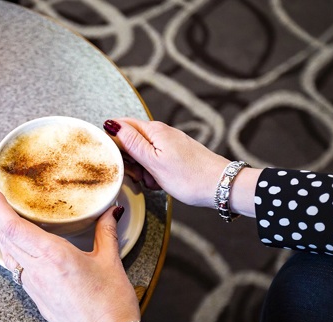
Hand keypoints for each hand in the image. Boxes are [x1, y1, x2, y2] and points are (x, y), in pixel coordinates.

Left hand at [0, 189, 152, 321]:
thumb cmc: (110, 306)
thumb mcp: (110, 261)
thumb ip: (106, 232)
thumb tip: (109, 212)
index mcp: (52, 256)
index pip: (12, 227)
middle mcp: (37, 271)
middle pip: (5, 238)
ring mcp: (34, 287)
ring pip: (8, 255)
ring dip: (2, 235)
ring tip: (4, 219)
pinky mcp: (36, 299)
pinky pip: (16, 269)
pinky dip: (12, 252)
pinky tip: (20, 247)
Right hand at [105, 118, 229, 208]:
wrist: (221, 186)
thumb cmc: (189, 177)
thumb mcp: (153, 161)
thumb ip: (130, 142)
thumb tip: (111, 123)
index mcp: (154, 130)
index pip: (121, 126)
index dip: (114, 143)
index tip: (117, 161)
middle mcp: (161, 133)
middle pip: (131, 141)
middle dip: (129, 160)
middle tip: (139, 175)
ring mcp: (169, 144)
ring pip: (143, 154)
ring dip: (142, 170)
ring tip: (153, 180)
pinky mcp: (176, 155)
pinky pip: (155, 162)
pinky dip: (154, 173)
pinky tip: (161, 182)